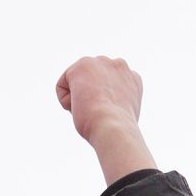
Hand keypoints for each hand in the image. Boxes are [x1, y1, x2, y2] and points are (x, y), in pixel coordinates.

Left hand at [56, 56, 156, 184]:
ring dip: (80, 100)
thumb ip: (117, 105)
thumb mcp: (123, 117)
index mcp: (132, 78)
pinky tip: (80, 107)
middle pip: (91, 85)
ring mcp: (101, 62)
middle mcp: (119, 65)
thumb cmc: (118, 132)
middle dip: (91, 99)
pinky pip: (63, 86)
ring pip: (77, 84)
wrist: (114, 127)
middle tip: (100, 114)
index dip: (103, 107)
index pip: (106, 90)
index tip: (109, 117)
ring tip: (91, 111)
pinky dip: (66, 101)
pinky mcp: (82, 65)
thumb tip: (109, 110)